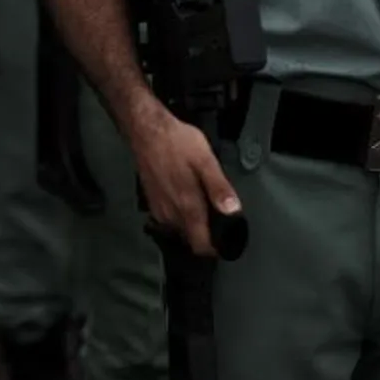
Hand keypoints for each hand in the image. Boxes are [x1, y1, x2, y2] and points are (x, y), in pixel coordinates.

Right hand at [128, 101, 240, 257]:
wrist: (145, 130)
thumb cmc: (178, 143)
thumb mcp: (205, 160)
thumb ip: (219, 188)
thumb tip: (234, 212)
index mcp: (188, 207)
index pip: (201, 245)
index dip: (216, 249)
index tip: (228, 242)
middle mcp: (171, 214)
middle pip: (190, 240)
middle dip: (205, 236)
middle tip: (220, 221)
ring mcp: (158, 209)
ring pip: (179, 230)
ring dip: (191, 226)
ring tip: (205, 210)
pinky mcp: (151, 201)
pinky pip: (169, 220)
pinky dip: (180, 217)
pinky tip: (186, 200)